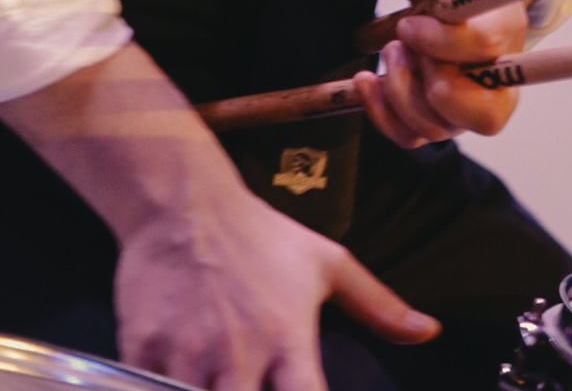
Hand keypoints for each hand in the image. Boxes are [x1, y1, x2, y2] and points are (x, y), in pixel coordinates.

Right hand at [116, 187, 437, 390]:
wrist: (182, 199)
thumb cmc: (258, 234)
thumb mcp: (324, 262)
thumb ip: (377, 304)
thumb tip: (429, 331)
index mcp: (287, 338)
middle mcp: (239, 353)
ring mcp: (187, 354)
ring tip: (222, 385)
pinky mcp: (143, 350)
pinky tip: (177, 382)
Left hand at [354, 0, 555, 148]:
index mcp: (505, 28)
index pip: (485, 48)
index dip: (442, 41)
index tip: (409, 24)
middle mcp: (496, 77)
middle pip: (483, 115)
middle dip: (431, 85)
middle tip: (401, 46)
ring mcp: (467, 104)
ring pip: (438, 128)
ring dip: (400, 92)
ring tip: (389, 50)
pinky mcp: (437, 117)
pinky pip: (410, 136)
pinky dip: (380, 113)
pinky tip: (366, 79)